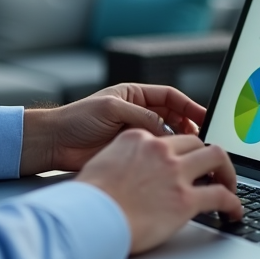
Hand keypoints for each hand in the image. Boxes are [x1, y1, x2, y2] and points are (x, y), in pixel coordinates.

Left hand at [19, 84, 205, 174]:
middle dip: (188, 125)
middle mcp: (137, 113)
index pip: (170, 97)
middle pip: (173, 116)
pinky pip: (154, 154)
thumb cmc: (76, 119)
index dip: (189, 105)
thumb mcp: (112, 109)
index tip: (205, 116)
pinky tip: (170, 162)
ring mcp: (135, 133)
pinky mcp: (130, 153)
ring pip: (166, 136)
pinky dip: (164, 157)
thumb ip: (142, 116)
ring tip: (189, 151)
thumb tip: (166, 130)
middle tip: (200, 138)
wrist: (54, 143)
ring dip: (178, 143)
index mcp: (134, 95)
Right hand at [77, 130, 242, 252]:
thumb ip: (123, 162)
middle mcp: (159, 150)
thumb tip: (130, 173)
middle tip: (214, 172)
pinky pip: (221, 195)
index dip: (184, 150)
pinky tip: (234, 211)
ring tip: (229, 186)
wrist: (86, 220)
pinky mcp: (184, 199)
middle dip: (209, 156)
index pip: (171, 138)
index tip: (189, 161)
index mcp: (138, 139)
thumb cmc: (87, 201)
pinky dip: (233, 203)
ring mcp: (174, 172)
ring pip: (217, 157)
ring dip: (227, 172)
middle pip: (198, 142)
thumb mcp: (102, 166)